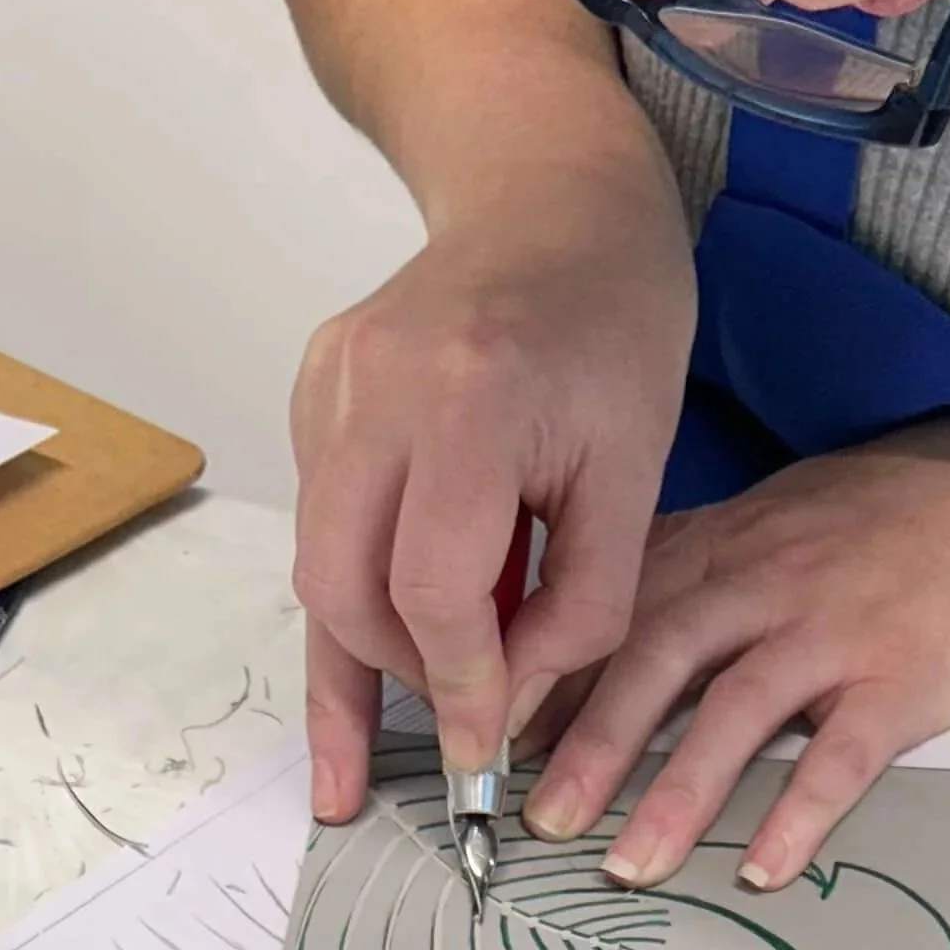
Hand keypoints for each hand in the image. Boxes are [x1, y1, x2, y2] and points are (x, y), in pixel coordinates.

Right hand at [290, 179, 694, 823]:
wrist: (554, 202)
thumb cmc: (618, 328)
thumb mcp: (638, 470)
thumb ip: (583, 599)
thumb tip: (509, 706)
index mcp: (471, 402)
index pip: (433, 589)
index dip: (460, 682)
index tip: (486, 747)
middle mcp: (373, 388)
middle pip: (340, 585)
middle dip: (395, 674)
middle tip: (453, 730)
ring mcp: (328, 382)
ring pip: (316, 557)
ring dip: (367, 638)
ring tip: (394, 726)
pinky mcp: (311, 386)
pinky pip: (322, 511)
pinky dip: (362, 573)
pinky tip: (403, 613)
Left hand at [519, 420, 949, 889]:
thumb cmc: (889, 516)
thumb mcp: (775, 512)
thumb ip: (690, 563)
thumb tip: (590, 624)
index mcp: (726, 546)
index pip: (613, 609)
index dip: (548, 675)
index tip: (491, 738)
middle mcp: (768, 583)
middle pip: (656, 658)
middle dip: (586, 742)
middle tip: (534, 818)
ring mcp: (837, 630)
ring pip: (738, 711)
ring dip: (676, 793)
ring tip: (629, 866)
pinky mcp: (904, 678)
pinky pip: (845, 754)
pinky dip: (803, 811)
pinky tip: (767, 867)